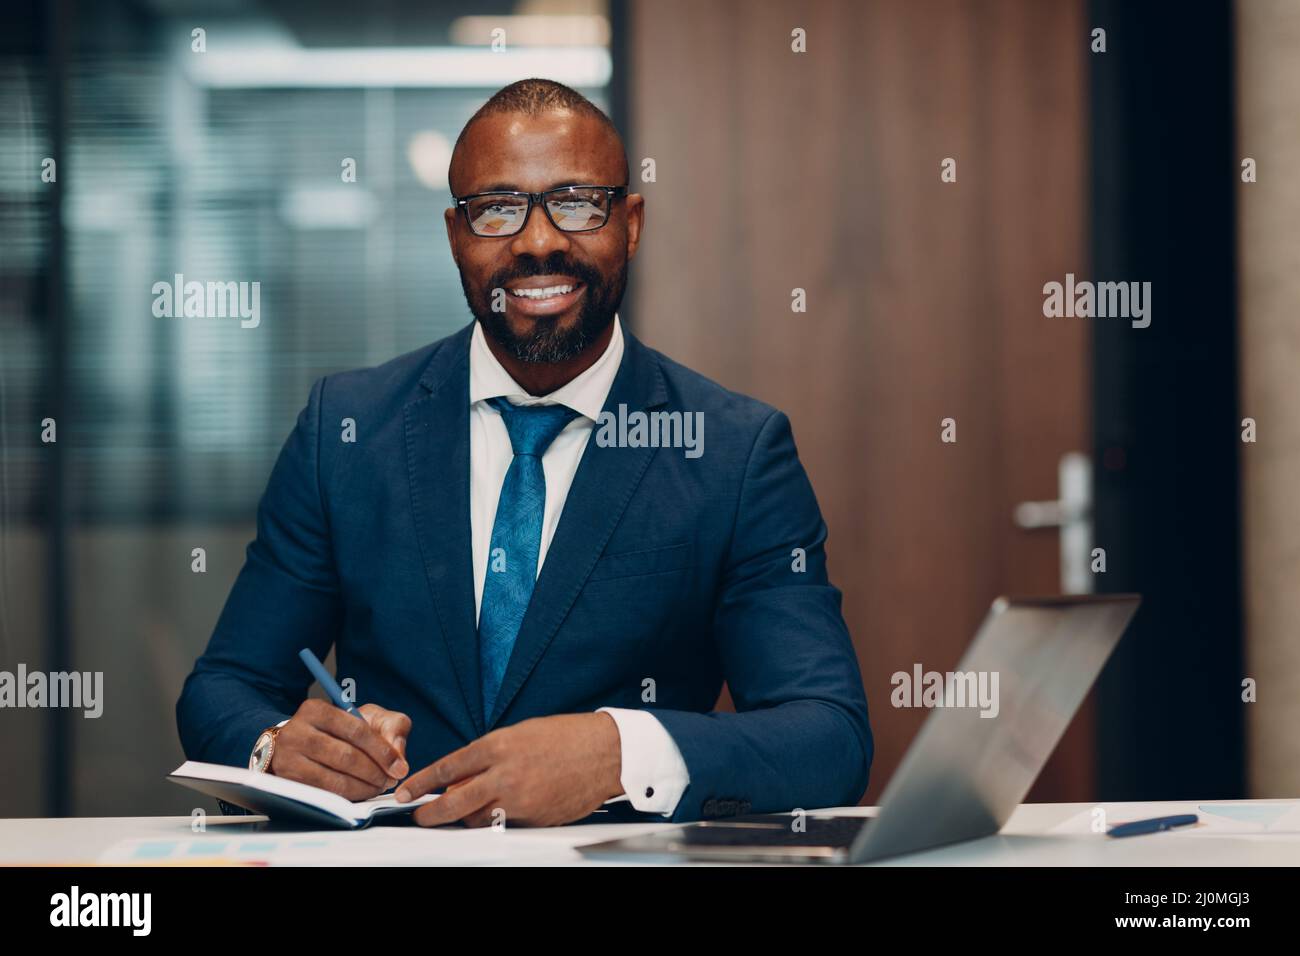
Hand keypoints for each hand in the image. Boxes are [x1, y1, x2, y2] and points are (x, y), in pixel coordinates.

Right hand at [269, 699, 411, 800]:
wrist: (297, 744)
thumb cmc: (338, 730)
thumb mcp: (366, 717)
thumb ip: (391, 727)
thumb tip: (399, 757)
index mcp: (316, 710)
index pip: (356, 730)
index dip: (382, 751)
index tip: (399, 767)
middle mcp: (297, 732)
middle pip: (346, 756)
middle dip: (375, 772)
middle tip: (390, 780)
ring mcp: (288, 759)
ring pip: (335, 779)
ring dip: (364, 787)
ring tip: (378, 787)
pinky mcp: (288, 782)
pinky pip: (325, 794)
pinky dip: (348, 796)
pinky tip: (362, 793)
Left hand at [394, 713, 622, 827]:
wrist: (605, 752)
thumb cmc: (566, 737)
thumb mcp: (520, 734)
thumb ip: (489, 756)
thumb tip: (461, 777)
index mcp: (499, 746)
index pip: (448, 768)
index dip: (422, 782)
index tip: (407, 791)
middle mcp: (505, 774)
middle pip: (454, 802)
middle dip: (431, 814)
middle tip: (419, 817)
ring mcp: (520, 800)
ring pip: (477, 819)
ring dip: (466, 818)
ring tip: (463, 812)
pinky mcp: (535, 819)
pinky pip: (505, 825)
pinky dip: (498, 820)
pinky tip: (502, 810)